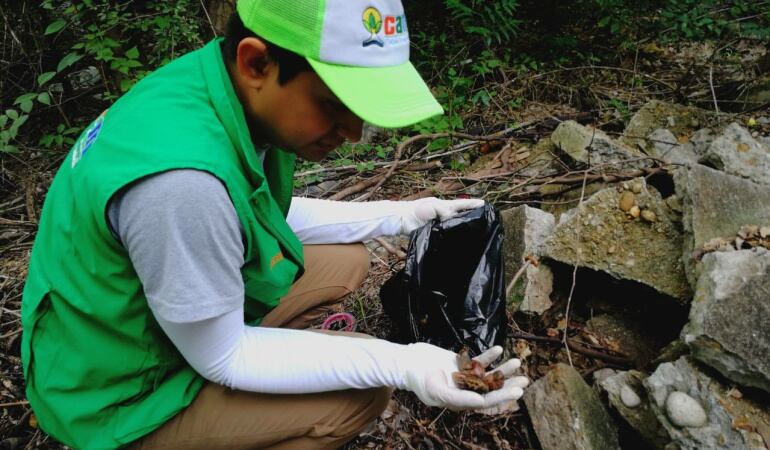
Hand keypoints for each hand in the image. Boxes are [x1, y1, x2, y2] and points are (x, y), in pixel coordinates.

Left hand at [399, 197, 484, 233]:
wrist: (401, 220)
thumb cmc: (416, 211)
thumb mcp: (431, 207)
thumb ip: (443, 211)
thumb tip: (451, 219)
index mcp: (444, 205)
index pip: (462, 204)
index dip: (473, 204)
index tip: (485, 205)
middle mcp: (443, 214)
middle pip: (460, 215)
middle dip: (471, 217)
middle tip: (483, 221)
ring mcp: (439, 224)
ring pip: (454, 226)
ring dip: (462, 229)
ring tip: (474, 233)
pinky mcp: (434, 234)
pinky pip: (446, 236)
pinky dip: (452, 237)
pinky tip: (457, 242)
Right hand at [400, 343, 528, 410]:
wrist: (407, 362)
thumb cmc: (419, 379)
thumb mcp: (438, 391)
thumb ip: (459, 398)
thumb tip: (481, 402)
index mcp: (460, 402)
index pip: (486, 400)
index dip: (502, 396)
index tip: (517, 391)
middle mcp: (464, 391)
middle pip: (491, 388)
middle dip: (508, 384)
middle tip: (525, 380)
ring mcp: (463, 376)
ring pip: (487, 374)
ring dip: (502, 369)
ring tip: (517, 362)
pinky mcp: (460, 363)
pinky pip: (478, 360)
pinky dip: (489, 356)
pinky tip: (499, 349)